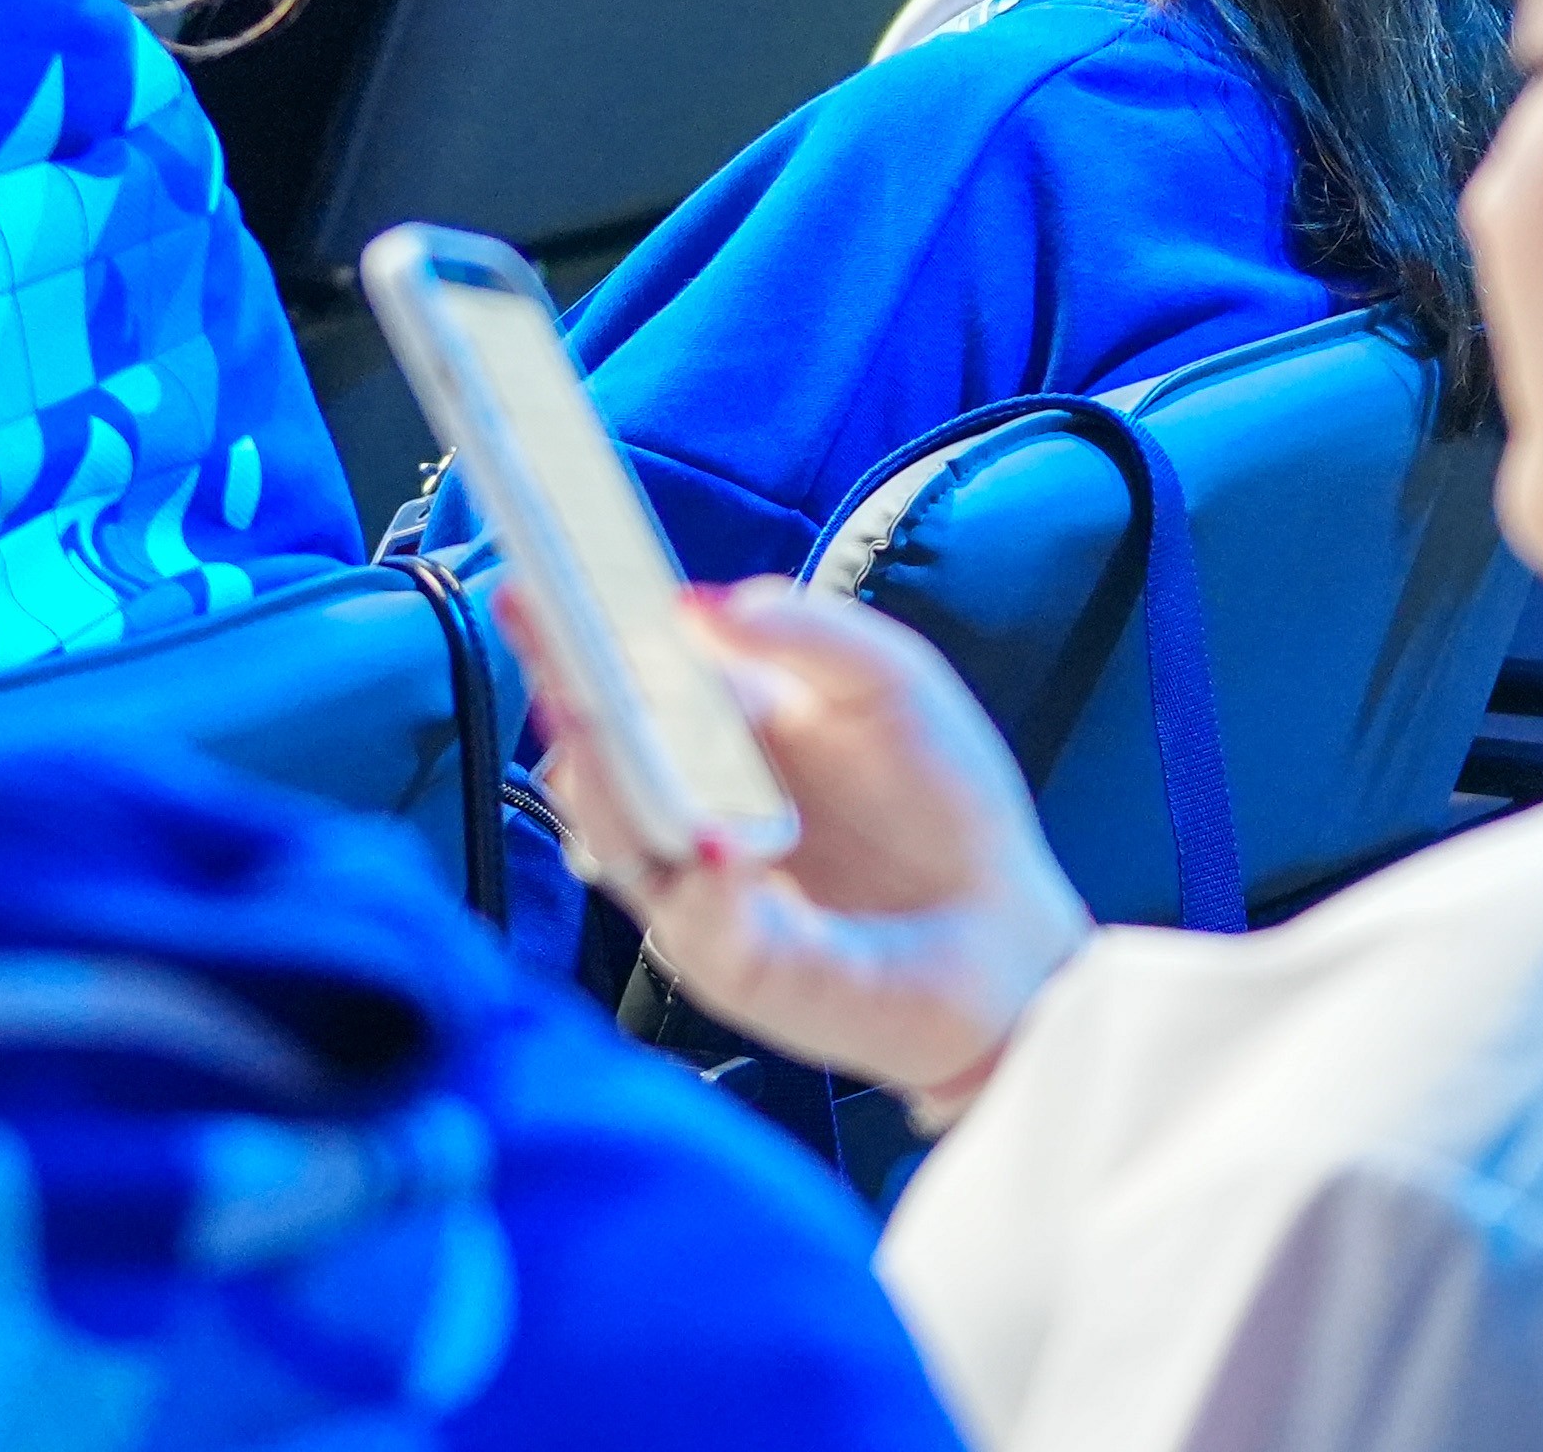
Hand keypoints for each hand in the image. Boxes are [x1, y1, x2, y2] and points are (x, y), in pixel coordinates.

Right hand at [515, 575, 1092, 1121]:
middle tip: (542, 628)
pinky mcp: (736, 967)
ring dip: (602, 781)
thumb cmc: (942, 805)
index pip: (620, 678)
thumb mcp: (888, 683)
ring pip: (617, 837)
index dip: (570, 630)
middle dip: (563, 687)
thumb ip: (804, 633)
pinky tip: (715, 843)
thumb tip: (693, 602)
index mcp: (712, 735)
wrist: (1006, 936)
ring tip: (591, 720)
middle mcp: (682, 813)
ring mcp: (695, 894)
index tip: (536, 575)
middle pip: (593, 753)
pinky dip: (702, 882)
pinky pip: (698, 924)